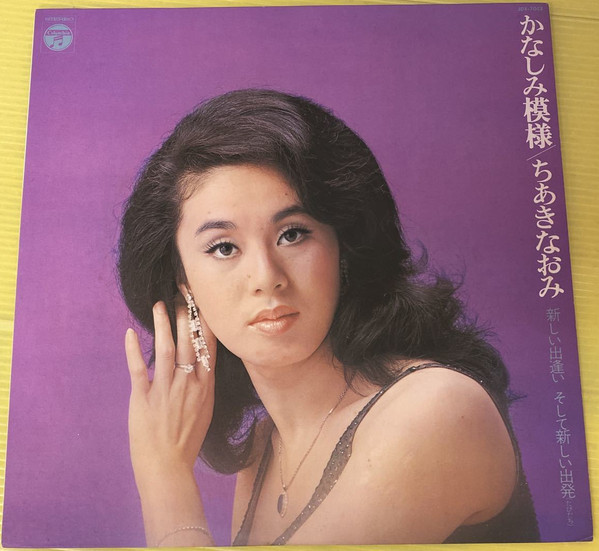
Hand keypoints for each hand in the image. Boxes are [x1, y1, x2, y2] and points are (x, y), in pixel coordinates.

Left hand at [125, 297, 216, 490]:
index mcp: (205, 386)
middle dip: (186, 314)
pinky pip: (138, 369)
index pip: (208, 346)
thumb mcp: (205, 409)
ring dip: (162, 324)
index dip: (205, 322)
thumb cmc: (187, 440)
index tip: (203, 302)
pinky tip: (129, 333)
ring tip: (159, 305)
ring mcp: (166, 390)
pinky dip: (133, 350)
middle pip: (187, 342)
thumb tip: (202, 362)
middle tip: (182, 293)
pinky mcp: (143, 398)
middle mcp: (188, 383)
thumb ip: (203, 384)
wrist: (168, 467)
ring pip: (165, 349)